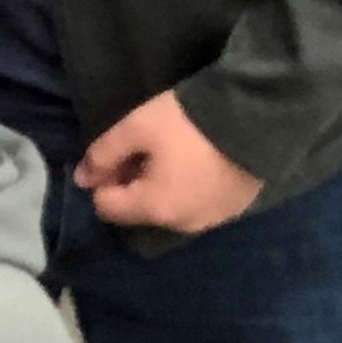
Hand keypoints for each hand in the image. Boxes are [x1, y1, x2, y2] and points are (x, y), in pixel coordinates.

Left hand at [73, 89, 262, 235]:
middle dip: (131, 183)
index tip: (115, 154)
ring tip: (171, 152)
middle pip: (139, 210)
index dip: (102, 179)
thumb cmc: (189, 124)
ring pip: (169, 207)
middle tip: (143, 148)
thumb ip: (103, 155)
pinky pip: (197, 203)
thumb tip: (81, 179)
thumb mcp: (136, 128)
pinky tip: (197, 160)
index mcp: (156, 209)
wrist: (260, 117)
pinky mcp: (237, 207)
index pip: (107, 208)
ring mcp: (214, 219)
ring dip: (160, 186)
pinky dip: (188, 187)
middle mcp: (184, 224)